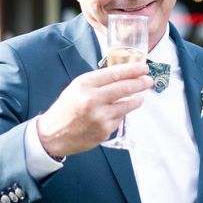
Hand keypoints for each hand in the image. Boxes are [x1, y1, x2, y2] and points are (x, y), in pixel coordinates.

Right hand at [36, 62, 152, 156]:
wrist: (53, 134)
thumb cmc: (67, 107)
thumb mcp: (78, 87)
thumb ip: (98, 81)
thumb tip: (123, 75)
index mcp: (84, 84)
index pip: (115, 73)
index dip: (133, 70)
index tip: (144, 68)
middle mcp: (92, 99)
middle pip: (124, 88)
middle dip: (140, 83)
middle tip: (149, 80)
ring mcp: (99, 117)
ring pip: (127, 105)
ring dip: (137, 100)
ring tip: (141, 96)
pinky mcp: (104, 131)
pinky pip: (119, 119)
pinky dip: (121, 114)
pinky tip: (119, 112)